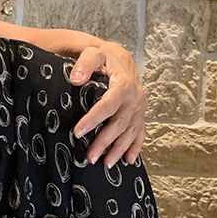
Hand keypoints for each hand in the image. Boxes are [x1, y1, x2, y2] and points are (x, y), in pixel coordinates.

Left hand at [70, 43, 145, 166]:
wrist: (119, 56)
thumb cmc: (104, 56)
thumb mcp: (93, 53)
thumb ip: (84, 64)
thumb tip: (75, 78)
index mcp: (124, 84)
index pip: (108, 105)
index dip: (93, 120)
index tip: (78, 132)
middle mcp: (135, 97)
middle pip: (119, 124)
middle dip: (105, 142)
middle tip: (90, 157)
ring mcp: (139, 107)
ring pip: (130, 132)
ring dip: (119, 149)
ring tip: (106, 164)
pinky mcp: (140, 112)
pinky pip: (140, 132)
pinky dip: (136, 147)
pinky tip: (129, 160)